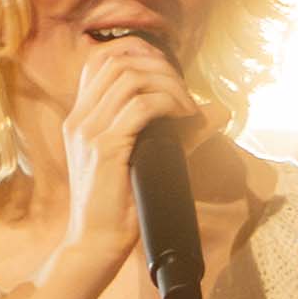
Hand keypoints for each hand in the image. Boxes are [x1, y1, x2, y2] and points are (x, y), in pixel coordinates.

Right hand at [56, 25, 195, 232]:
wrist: (94, 245)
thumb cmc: (119, 208)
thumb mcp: (142, 161)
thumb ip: (173, 133)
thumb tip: (217, 112)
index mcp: (80, 118)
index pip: (101, 60)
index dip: (138, 53)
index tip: (170, 72)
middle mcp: (79, 119)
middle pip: (116, 60)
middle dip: (159, 66)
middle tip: (185, 92)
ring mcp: (88, 131)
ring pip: (129, 77)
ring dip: (168, 85)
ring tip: (187, 107)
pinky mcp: (104, 149)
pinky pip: (140, 107)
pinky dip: (168, 104)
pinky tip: (183, 118)